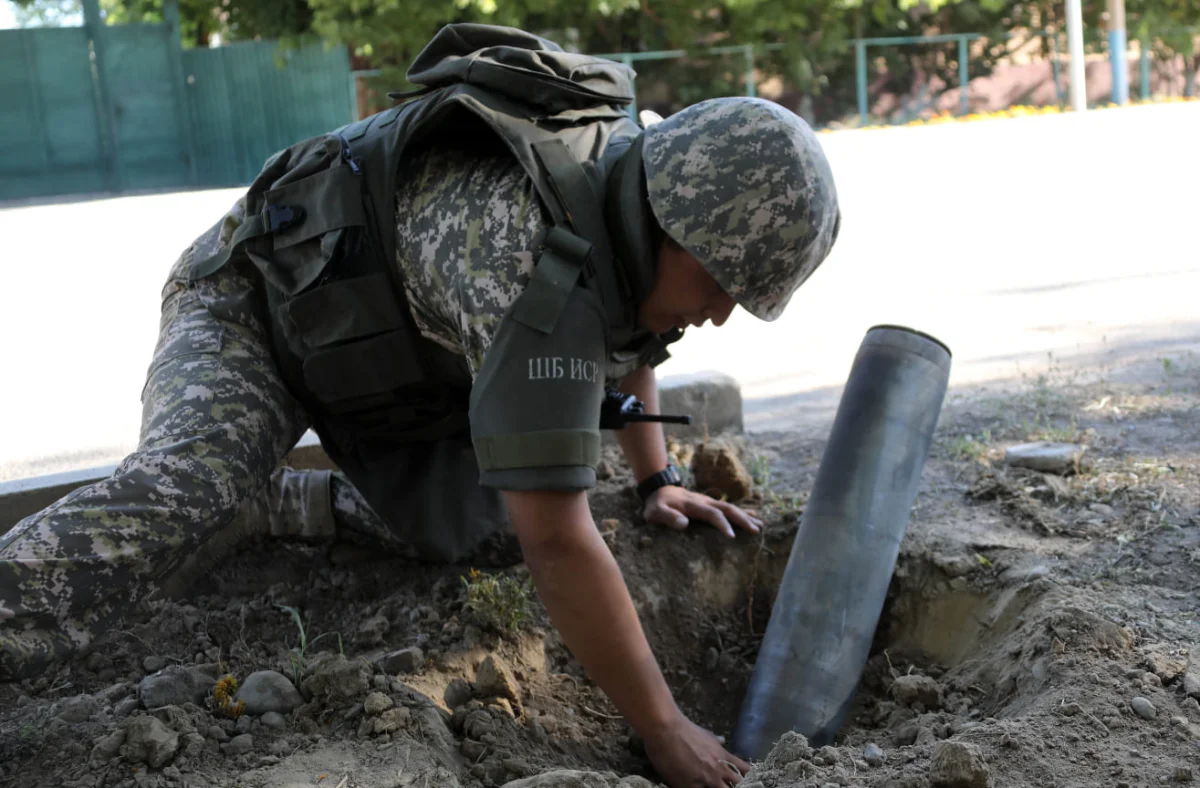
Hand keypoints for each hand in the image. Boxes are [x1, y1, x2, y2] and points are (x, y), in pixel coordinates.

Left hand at [642, 486, 761, 538]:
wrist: (659, 490)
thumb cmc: (656, 505)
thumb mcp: (656, 512)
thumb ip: (668, 517)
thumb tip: (685, 523)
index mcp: (694, 505)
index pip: (712, 514)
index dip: (722, 524)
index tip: (731, 536)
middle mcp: (705, 502)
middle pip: (727, 509)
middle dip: (742, 520)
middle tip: (755, 531)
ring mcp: (708, 502)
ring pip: (730, 508)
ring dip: (746, 516)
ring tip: (760, 526)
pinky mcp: (709, 505)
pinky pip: (728, 508)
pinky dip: (742, 512)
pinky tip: (754, 516)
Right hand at [643, 714, 751, 787]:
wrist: (666, 731)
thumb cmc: (685, 729)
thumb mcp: (705, 734)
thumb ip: (715, 741)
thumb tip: (723, 740)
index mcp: (723, 757)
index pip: (745, 770)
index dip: (746, 776)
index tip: (742, 778)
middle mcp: (718, 771)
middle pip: (737, 785)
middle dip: (734, 786)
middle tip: (726, 784)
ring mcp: (705, 781)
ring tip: (711, 785)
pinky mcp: (689, 787)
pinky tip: (694, 786)